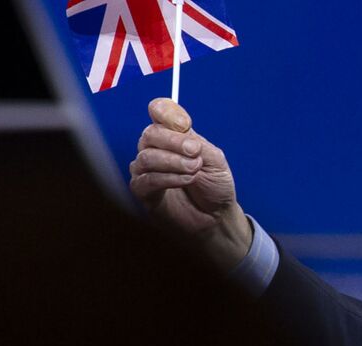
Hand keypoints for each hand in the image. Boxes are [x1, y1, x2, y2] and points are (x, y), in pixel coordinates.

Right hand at [129, 98, 252, 271]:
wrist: (218, 217)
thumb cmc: (215, 186)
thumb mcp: (215, 159)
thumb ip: (196, 141)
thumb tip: (179, 127)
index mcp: (172, 136)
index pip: (159, 112)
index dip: (166, 112)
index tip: (184, 123)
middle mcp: (155, 149)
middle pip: (150, 134)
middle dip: (174, 141)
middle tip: (195, 152)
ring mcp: (146, 170)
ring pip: (146, 157)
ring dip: (174, 162)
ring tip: (195, 170)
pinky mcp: (143, 192)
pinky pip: (146, 180)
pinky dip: (168, 178)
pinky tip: (186, 180)